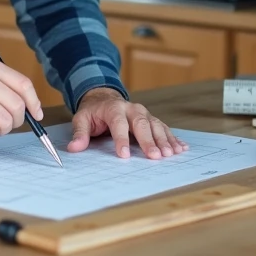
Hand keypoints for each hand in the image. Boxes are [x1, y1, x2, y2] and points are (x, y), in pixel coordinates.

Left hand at [67, 87, 187, 158]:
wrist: (105, 98)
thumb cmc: (93, 112)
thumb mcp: (81, 119)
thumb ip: (80, 133)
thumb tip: (74, 148)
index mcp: (114, 108)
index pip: (118, 124)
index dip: (121, 140)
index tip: (123, 155)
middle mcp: (132, 109)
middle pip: (142, 124)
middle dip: (149, 141)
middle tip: (156, 156)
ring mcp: (144, 113)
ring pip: (156, 125)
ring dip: (164, 140)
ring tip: (171, 154)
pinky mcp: (152, 119)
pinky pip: (164, 128)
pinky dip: (173, 138)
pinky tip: (182, 148)